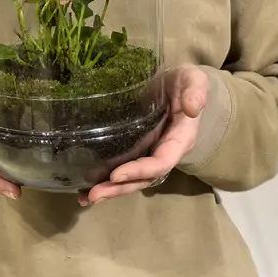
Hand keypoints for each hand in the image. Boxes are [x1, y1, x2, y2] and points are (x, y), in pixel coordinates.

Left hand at [78, 65, 208, 205]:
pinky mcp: (135, 148)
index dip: (140, 171)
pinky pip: (121, 167)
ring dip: (110, 189)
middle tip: (93, 195)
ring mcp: (148, 152)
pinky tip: (82, 190)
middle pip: (143, 177)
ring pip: (131, 178)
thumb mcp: (192, 79)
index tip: (116, 175)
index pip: (161, 162)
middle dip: (120, 188)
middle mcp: (163, 151)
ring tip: (85, 197)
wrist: (175, 83)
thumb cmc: (184, 82)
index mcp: (179, 139)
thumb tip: (192, 108)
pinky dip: (104, 180)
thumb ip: (195, 91)